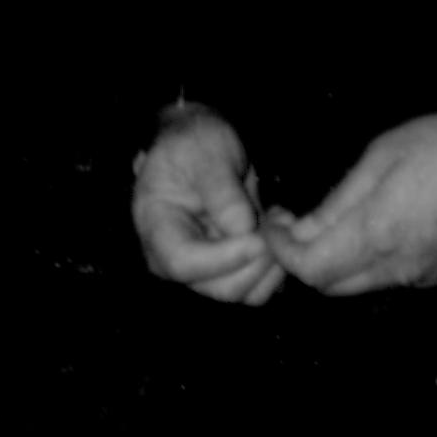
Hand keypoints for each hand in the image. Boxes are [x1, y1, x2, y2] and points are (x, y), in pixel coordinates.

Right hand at [132, 107, 285, 304]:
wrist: (200, 146)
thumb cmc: (194, 144)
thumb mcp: (207, 154)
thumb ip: (221, 191)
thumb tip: (243, 229)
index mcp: (156, 228)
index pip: (183, 263)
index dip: (224, 257)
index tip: (258, 237)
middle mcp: (175, 259)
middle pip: (218, 287)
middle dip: (256, 261)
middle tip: (279, 222)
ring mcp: (202, 269)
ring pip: (242, 292)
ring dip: (271, 263)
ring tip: (280, 220)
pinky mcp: (227, 271)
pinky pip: (256, 288)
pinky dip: (275, 267)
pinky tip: (277, 232)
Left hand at [266, 108, 436, 295]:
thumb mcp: (379, 160)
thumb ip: (338, 202)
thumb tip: (303, 229)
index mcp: (377, 236)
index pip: (310, 269)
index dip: (282, 250)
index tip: (274, 224)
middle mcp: (398, 267)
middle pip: (330, 287)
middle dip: (302, 260)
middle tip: (293, 225)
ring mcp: (421, 274)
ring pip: (359, 284)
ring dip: (334, 262)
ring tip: (328, 222)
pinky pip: (389, 278)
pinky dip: (366, 262)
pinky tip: (370, 228)